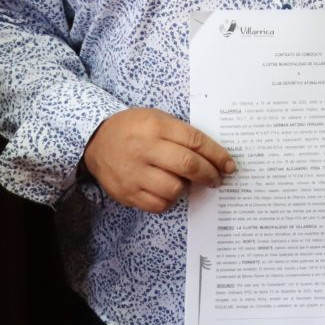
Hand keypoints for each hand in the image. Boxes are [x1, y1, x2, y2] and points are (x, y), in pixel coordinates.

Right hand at [83, 108, 234, 212]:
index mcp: (155, 126)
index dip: (217, 155)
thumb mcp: (157, 120)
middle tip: (217, 179)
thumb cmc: (134, 130)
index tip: (229, 165)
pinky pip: (158, 204)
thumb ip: (182, 136)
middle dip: (209, 174)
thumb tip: (215, 158)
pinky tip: (168, 191)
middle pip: (187, 165)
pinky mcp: (126, 193)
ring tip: (183, 181)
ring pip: (174, 188)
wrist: (96, 141)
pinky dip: (169, 200)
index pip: (195, 141)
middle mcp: (144, 149)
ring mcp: (133, 173)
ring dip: (186, 188)